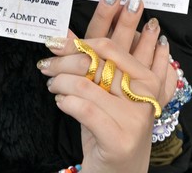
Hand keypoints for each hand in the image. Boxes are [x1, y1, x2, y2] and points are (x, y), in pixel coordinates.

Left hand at [39, 0, 172, 172]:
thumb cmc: (110, 125)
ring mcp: (135, 116)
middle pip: (94, 62)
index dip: (78, 39)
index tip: (56, 37)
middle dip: (63, 59)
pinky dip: (66, 102)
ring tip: (53, 86)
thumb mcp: (105, 89)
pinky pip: (84, 108)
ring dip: (60, 82)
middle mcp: (145, 93)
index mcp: (144, 76)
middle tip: (46, 63)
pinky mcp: (120, 137)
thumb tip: (63, 33)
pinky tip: (62, 102)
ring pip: (84, 84)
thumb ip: (91, 60)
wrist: (119, 170)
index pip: (110, 45)